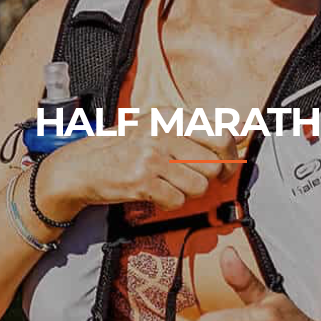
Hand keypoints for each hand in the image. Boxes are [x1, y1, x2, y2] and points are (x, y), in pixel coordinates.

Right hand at [31, 115, 237, 223]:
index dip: (228, 158)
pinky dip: (170, 204)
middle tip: (191, 182)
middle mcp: (162, 133)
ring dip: (187, 193)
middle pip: (213, 165)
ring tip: (169, 188)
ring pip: (198, 186)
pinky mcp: (142, 180)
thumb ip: (195, 131)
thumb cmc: (121, 149)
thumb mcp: (156, 128)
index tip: (221, 169)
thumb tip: (239, 135)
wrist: (81, 167)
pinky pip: (177, 201)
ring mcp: (151, 157)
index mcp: (169, 117)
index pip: (220, 137)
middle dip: (206, 180)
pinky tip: (156, 196)